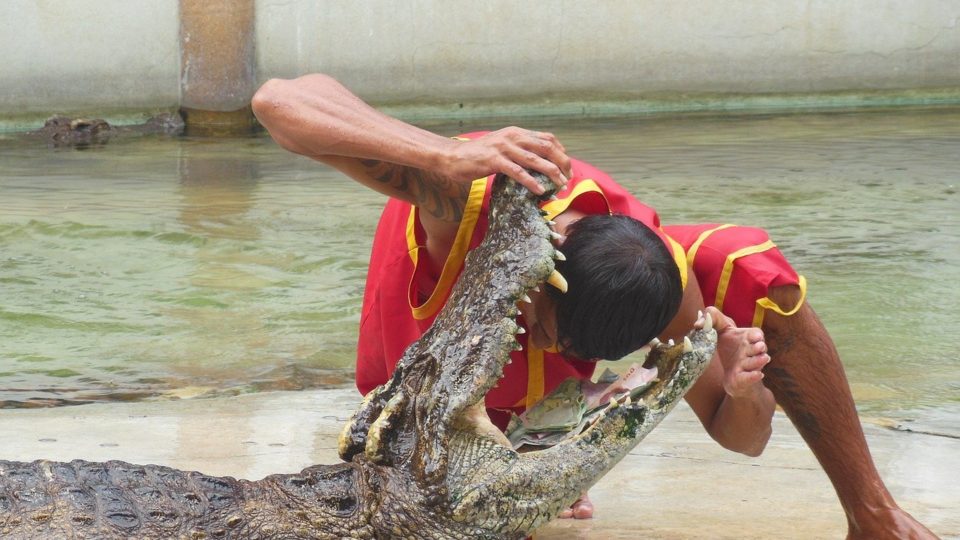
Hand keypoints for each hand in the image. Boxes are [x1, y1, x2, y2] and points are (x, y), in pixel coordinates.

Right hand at [441, 127, 571, 193]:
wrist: (452, 157)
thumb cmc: (477, 156)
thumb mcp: (501, 147)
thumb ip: (518, 151)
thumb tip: (537, 163)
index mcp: (516, 132)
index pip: (547, 138)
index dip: (561, 152)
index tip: (567, 168)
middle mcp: (512, 136)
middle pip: (546, 147)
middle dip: (562, 163)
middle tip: (569, 178)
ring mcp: (503, 148)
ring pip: (535, 159)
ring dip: (551, 173)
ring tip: (560, 185)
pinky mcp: (493, 161)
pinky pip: (517, 172)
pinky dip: (530, 181)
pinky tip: (539, 190)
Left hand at [705, 306, 770, 399]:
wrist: (730, 373)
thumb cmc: (728, 347)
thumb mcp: (720, 329)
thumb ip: (711, 319)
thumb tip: (697, 324)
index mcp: (746, 338)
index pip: (756, 334)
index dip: (756, 335)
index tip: (756, 336)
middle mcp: (750, 351)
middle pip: (758, 348)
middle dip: (759, 347)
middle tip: (759, 347)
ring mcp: (748, 365)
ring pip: (756, 363)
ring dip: (758, 361)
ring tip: (763, 358)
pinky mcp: (743, 378)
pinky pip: (750, 378)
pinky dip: (753, 377)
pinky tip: (758, 375)